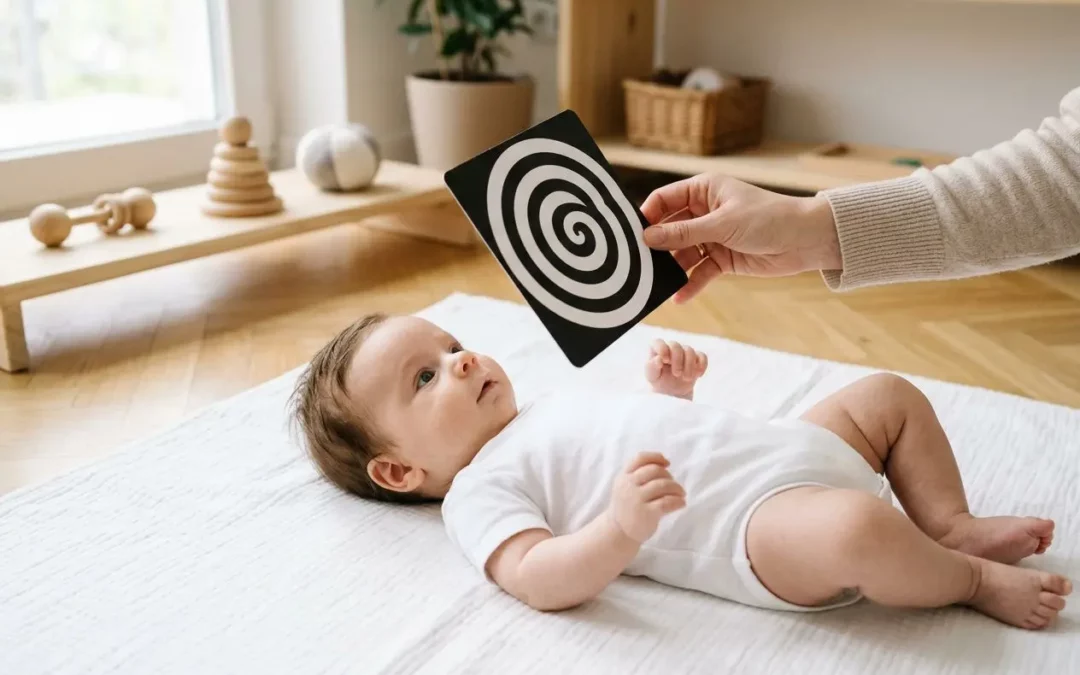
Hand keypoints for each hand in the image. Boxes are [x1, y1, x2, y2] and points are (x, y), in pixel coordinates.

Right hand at [608, 452, 685, 543]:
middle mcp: (629, 486)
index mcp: (624, 477)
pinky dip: (678, 501)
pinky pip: (667, 502)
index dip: (656, 457)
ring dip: (676, 488)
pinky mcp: (646, 513)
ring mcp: (637, 499)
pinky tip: (681, 503)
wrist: (618, 531)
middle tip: (673, 485)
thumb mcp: (626, 486)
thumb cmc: (627, 506)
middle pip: (654, 470)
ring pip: (662, 485)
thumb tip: (665, 463)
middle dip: (668, 476)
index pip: (640, 458)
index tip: (667, 463)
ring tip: (681, 494)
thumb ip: (639, 474)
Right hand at [640, 172, 840, 302]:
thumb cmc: (769, 218)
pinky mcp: (722, 259)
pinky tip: (678, 298)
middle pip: (669, 229)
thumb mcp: (722, 224)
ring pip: (682, 254)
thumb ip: (684, 233)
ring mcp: (712, 237)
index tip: (630, 234)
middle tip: (635, 263)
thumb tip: (648, 237)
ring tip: (653, 284)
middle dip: (655, 247)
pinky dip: (690, 285)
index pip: (664, 200)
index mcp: (703, 190)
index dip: (647, 216)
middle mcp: (704, 212)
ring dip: (670, 269)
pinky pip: (699, 272)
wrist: (806, 240)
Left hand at [645, 339, 707, 398]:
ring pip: (690, 351)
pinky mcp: (696, 358)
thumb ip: (652, 367)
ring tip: (686, 378)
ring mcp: (684, 352)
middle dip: (677, 360)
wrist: (672, 391)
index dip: (662, 349)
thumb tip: (658, 359)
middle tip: (676, 374)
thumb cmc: (659, 381)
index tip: (665, 360)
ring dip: (689, 365)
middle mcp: (670, 348)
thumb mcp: (652, 376)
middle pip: (676, 346)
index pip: (658, 342)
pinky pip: (702, 356)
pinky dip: (701, 365)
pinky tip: (698, 375)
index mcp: (656, 350)